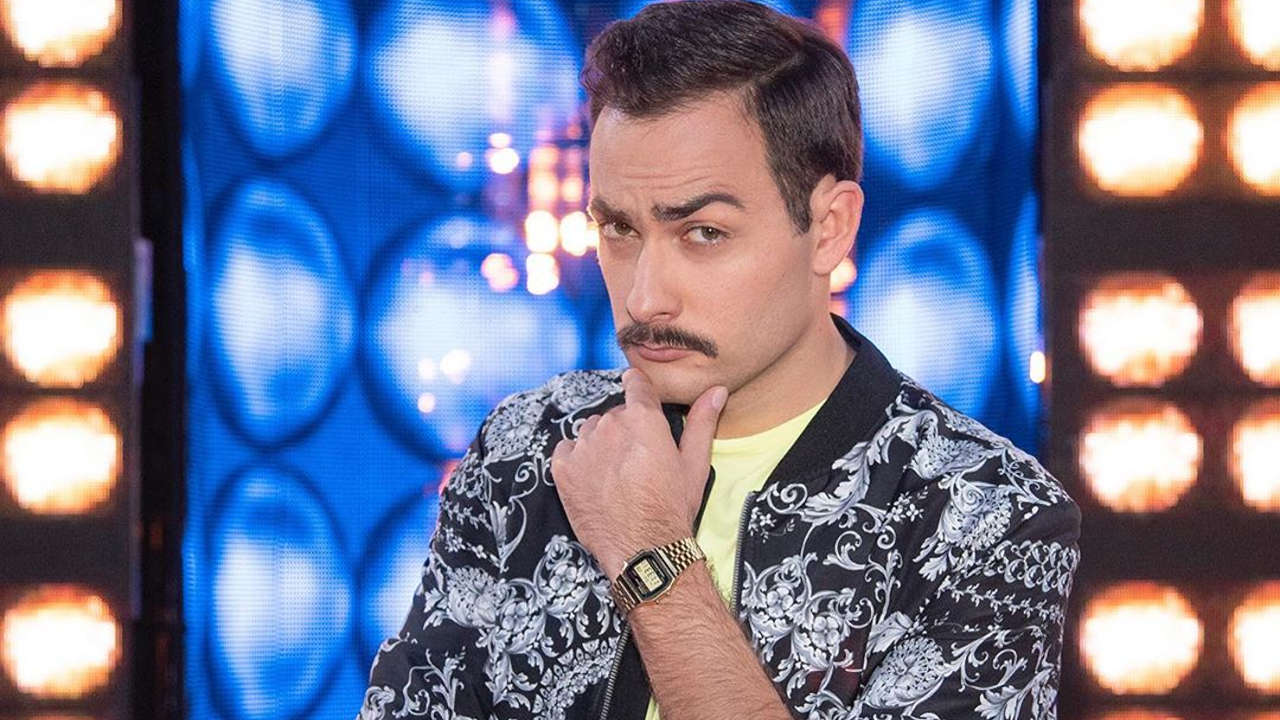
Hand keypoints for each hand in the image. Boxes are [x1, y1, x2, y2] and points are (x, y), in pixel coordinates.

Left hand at [551, 368, 727, 578]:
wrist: (643, 551)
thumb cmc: (672, 509)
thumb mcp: (695, 464)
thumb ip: (703, 422)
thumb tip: (716, 391)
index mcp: (643, 419)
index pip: (636, 383)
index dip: (640, 391)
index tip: (641, 402)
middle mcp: (610, 426)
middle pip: (615, 413)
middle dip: (625, 429)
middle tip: (638, 460)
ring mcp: (583, 447)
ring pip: (591, 430)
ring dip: (601, 444)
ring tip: (617, 474)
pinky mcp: (563, 469)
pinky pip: (566, 449)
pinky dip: (578, 460)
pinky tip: (594, 480)